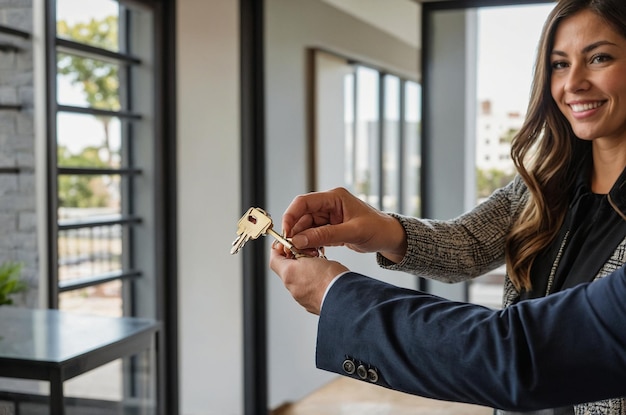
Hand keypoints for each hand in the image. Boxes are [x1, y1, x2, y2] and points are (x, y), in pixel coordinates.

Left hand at [270, 241, 348, 314]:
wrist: (344, 300)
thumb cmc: (333, 278)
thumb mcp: (316, 257)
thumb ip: (304, 255)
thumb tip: (300, 253)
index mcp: (289, 273)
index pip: (274, 258)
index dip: (279, 249)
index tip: (286, 244)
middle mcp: (292, 288)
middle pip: (286, 270)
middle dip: (295, 261)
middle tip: (307, 254)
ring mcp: (301, 298)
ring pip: (297, 281)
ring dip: (304, 273)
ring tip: (319, 267)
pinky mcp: (310, 305)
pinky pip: (306, 292)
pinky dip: (312, 285)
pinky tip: (323, 280)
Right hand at [282, 187, 407, 262]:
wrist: (390, 237)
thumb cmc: (378, 229)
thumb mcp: (352, 232)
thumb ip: (325, 235)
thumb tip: (299, 240)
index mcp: (334, 197)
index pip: (303, 202)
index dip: (291, 216)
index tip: (285, 233)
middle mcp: (329, 205)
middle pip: (302, 216)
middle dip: (295, 232)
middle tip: (292, 248)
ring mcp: (329, 217)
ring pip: (306, 227)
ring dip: (302, 240)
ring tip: (305, 253)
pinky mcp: (330, 228)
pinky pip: (313, 235)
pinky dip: (310, 244)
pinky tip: (313, 253)